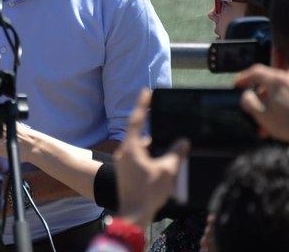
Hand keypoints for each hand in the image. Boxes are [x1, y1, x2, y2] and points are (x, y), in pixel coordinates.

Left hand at [115, 89, 188, 227]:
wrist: (133, 214)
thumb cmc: (148, 193)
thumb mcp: (167, 171)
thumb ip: (175, 154)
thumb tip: (182, 142)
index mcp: (131, 148)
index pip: (136, 120)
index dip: (142, 105)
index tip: (146, 92)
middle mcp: (124, 152)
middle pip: (141, 136)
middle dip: (155, 136)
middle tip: (168, 134)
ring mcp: (123, 163)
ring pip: (140, 149)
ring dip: (154, 150)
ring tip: (169, 157)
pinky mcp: (125, 172)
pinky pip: (138, 159)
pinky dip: (150, 159)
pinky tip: (161, 167)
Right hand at [234, 64, 288, 141]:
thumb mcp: (262, 115)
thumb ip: (248, 102)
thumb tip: (246, 95)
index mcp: (276, 80)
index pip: (255, 71)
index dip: (243, 77)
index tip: (236, 85)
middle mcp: (288, 79)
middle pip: (268, 83)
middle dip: (260, 98)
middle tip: (254, 111)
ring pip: (279, 93)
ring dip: (271, 106)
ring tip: (268, 124)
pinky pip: (288, 98)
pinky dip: (282, 106)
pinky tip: (279, 122)